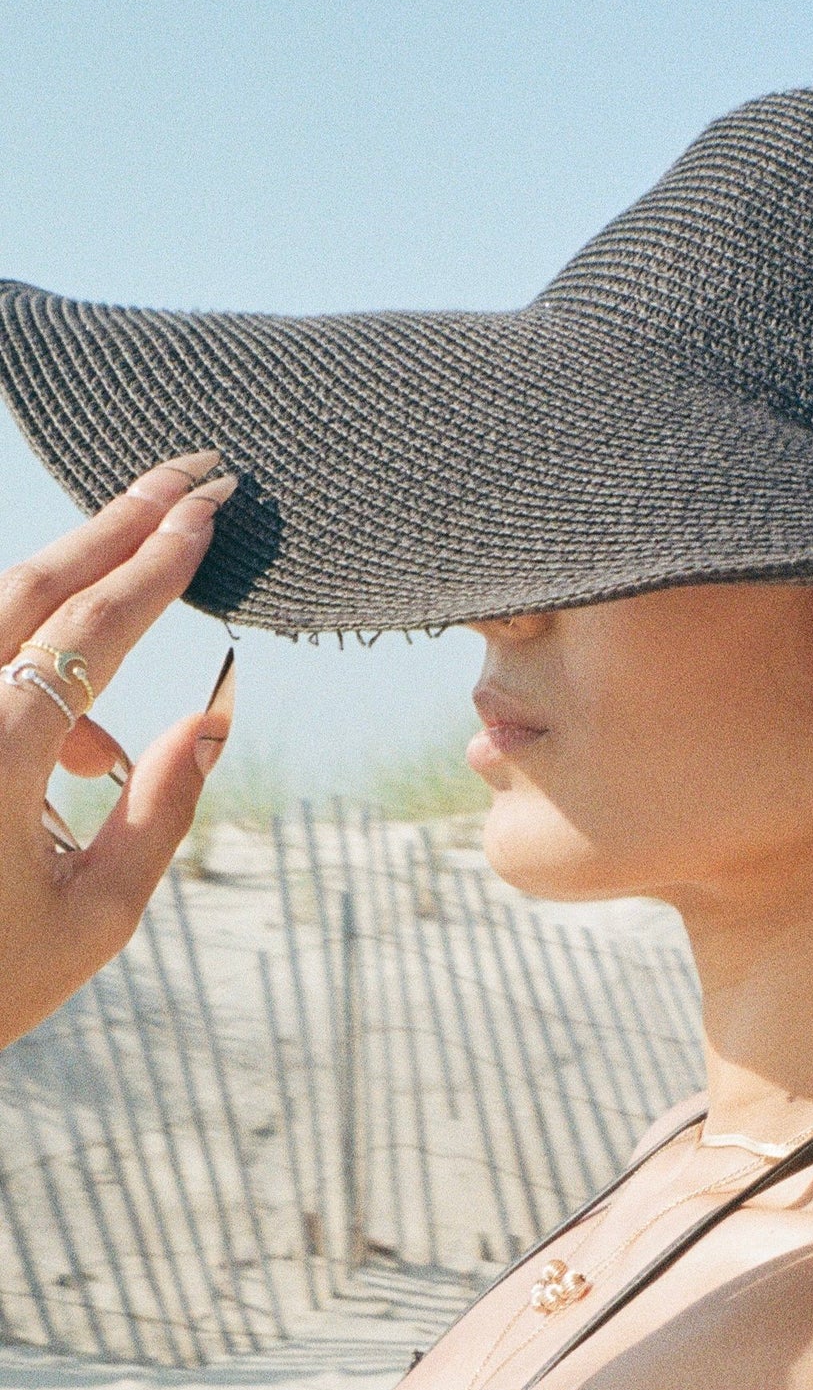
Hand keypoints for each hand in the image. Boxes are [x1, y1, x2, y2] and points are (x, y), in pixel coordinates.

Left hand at [0, 452, 237, 1048]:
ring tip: (154, 607)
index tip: (210, 511)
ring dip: (83, 588)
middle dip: (120, 520)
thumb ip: (164, 807)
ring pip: (2, 614)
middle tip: (187, 472)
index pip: (96, 628)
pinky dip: (42, 676)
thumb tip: (215, 715)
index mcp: (1, 754)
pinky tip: (85, 753)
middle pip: (36, 581)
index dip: (161, 562)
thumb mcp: (101, 917)